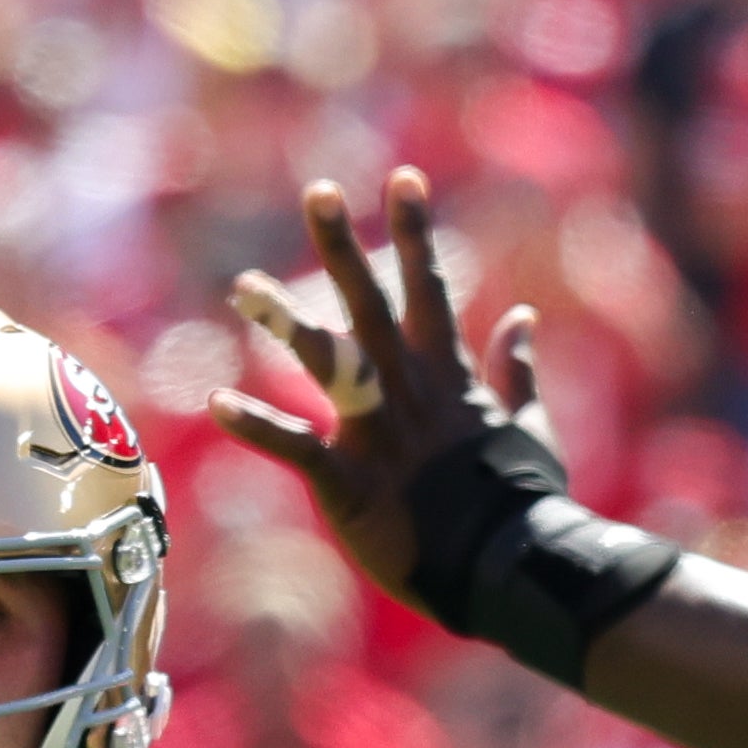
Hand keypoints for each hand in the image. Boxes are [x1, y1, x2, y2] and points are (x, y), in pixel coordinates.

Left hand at [209, 169, 542, 605]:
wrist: (511, 570)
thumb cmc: (523, 506)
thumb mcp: (529, 429)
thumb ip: (518, 372)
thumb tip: (522, 317)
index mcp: (448, 377)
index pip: (430, 288)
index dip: (415, 231)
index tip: (403, 177)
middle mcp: (409, 391)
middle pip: (372, 304)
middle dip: (345, 247)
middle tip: (318, 190)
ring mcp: (378, 434)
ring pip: (329, 361)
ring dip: (285, 321)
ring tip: (243, 285)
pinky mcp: (351, 484)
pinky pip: (297, 448)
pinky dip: (257, 426)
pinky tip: (218, 402)